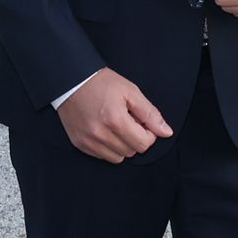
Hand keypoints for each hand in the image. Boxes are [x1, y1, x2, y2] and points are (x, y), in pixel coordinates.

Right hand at [55, 67, 173, 164]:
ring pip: (117, 158)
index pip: (144, 144)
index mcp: (116, 120)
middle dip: (135, 138)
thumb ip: (150, 114)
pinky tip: (104, 130)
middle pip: (132, 152)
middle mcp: (101, 134)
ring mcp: (89, 141)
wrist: (71, 80)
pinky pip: (102, 156)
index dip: (148, 133)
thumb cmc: (101, 83)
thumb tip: (166, 132)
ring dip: (122, 145)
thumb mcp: (131, 92)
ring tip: (116, 126)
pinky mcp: (80, 144)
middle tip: (128, 121)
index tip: (141, 122)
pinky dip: (107, 147)